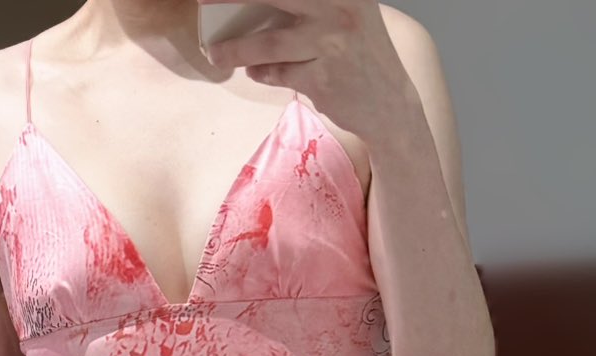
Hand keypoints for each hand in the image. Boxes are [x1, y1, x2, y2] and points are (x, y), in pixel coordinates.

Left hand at [210, 1, 415, 145]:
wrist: (391, 105)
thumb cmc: (361, 54)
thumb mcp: (347, 12)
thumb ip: (313, 3)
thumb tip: (254, 3)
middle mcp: (339, 7)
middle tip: (204, 0)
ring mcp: (331, 43)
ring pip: (269, 42)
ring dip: (236, 49)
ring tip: (217, 53)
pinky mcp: (323, 77)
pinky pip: (279, 72)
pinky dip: (262, 72)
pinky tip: (255, 71)